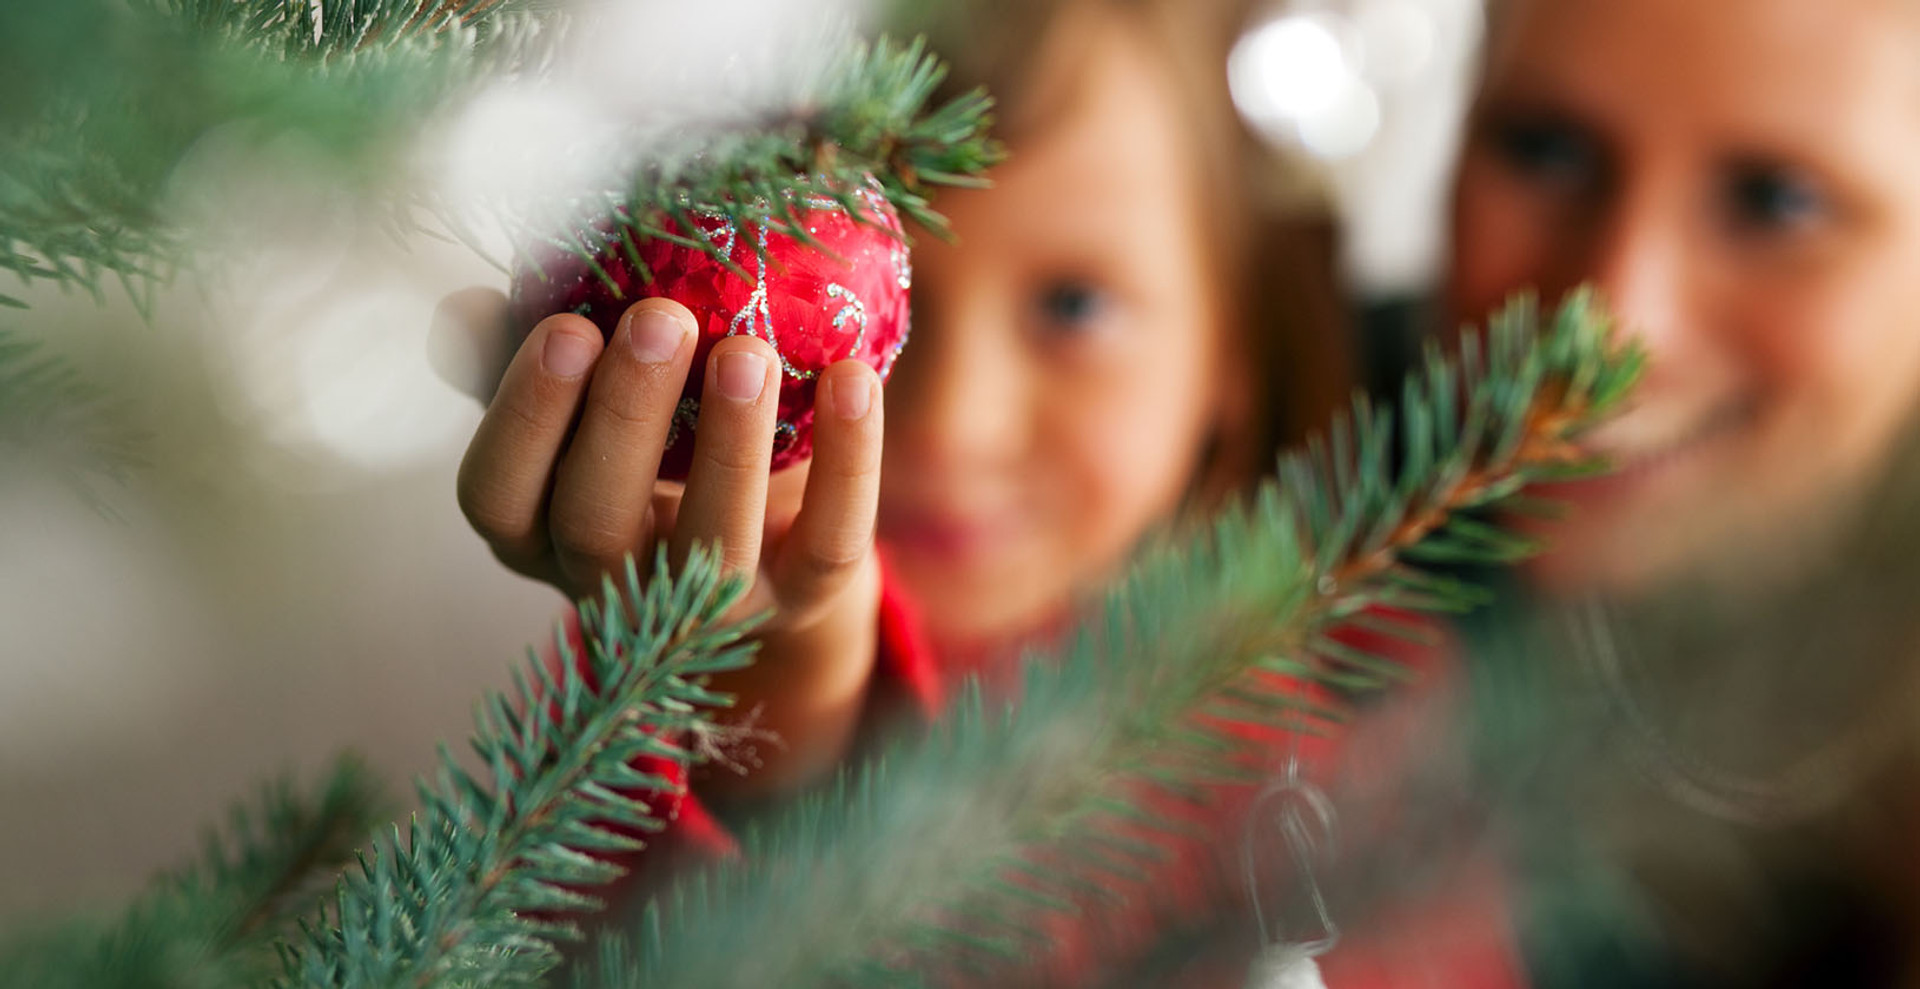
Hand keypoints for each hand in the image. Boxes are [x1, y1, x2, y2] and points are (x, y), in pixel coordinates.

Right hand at [440, 289, 886, 793]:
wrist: (765, 538)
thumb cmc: (648, 442)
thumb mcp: (579, 403)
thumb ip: (516, 353)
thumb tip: (462, 307)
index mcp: (536, 533)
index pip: (497, 495)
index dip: (524, 417)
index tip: (566, 325)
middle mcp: (611, 586)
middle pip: (596, 522)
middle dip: (625, 415)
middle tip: (660, 316)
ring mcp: (708, 609)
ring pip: (711, 545)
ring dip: (728, 444)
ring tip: (748, 349)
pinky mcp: (801, 602)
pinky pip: (827, 543)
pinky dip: (848, 462)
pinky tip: (852, 376)